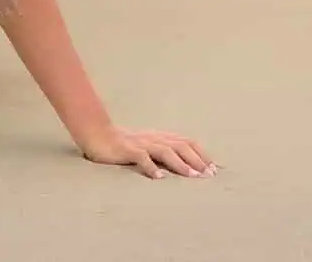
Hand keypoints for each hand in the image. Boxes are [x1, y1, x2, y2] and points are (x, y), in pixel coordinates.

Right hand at [78, 125, 216, 178]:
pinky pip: (141, 157)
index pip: (188, 143)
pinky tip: (159, 177)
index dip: (202, 154)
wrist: (98, 134)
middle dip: (197, 160)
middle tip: (208, 175)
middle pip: (181, 146)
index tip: (213, 169)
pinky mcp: (127, 150)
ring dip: (180, 164)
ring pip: (166, 151)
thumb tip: (184, 166)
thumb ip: (164, 152)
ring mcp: (142, 143)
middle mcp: (155, 138)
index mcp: (162, 137)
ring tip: (191, 176)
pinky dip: (151, 167)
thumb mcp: (148, 146)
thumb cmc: (125, 143)